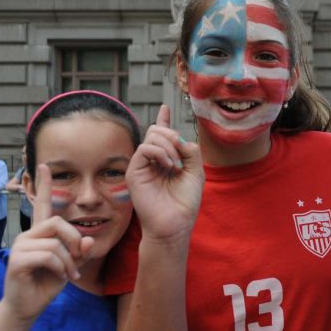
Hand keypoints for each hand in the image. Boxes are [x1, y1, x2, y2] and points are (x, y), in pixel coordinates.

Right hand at [2, 164, 93, 321]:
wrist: (27, 306)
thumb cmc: (47, 283)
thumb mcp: (71, 265)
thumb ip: (81, 251)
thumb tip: (88, 239)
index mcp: (40, 233)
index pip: (43, 204)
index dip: (45, 185)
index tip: (44, 166)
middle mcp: (28, 235)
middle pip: (59, 223)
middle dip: (75, 241)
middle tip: (78, 260)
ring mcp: (20, 247)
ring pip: (56, 243)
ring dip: (69, 262)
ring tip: (69, 274)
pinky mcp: (17, 260)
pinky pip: (49, 256)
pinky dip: (61, 268)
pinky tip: (61, 278)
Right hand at [126, 104, 204, 240]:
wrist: (175, 224)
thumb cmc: (185, 202)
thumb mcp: (196, 172)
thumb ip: (191, 151)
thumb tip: (178, 136)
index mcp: (167, 160)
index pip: (162, 135)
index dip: (164, 120)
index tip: (165, 107)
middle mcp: (153, 161)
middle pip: (156, 130)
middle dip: (171, 134)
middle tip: (181, 153)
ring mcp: (142, 165)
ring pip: (151, 136)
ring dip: (168, 145)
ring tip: (176, 165)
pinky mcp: (134, 172)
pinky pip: (144, 148)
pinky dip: (159, 152)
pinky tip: (169, 165)